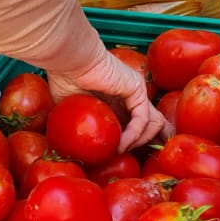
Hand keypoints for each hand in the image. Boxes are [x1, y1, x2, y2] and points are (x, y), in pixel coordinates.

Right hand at [48, 48, 169, 152]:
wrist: (68, 59)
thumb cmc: (64, 79)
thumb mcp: (71, 111)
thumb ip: (81, 127)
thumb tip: (76, 150)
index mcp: (117, 102)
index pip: (138, 124)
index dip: (137, 142)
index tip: (126, 157)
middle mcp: (131, 97)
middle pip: (155, 124)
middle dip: (153, 144)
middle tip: (141, 160)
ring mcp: (136, 92)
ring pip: (155, 124)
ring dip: (139, 143)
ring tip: (121, 150)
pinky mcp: (137, 89)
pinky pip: (143, 120)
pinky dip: (133, 136)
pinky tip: (120, 144)